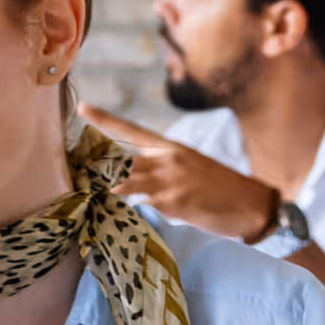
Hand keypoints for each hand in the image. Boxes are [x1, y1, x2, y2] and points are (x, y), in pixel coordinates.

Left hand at [78, 105, 279, 243]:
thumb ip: (162, 169)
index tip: (82, 108)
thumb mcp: (192, 167)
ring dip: (106, 189)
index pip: (132, 129)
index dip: (105, 119)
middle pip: (120, 159)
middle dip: (96, 168)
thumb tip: (133, 180)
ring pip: (124, 182)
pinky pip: (141, 205)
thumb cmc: (221, 187)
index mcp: (172, 147)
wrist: (250, 204)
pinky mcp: (172, 203)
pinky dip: (129, 210)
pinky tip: (120, 216)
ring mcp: (169, 181)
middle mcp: (168, 159)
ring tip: (89, 194)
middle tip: (74, 173)